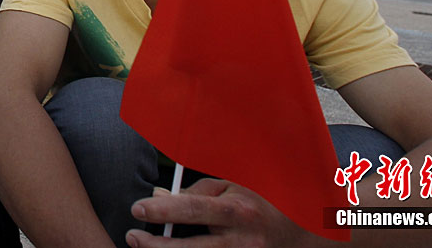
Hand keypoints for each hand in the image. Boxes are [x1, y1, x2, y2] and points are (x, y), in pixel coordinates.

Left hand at [126, 180, 318, 247]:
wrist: (300, 236)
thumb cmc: (259, 204)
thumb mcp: (233, 188)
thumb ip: (198, 192)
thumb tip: (162, 199)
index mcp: (239, 212)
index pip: (195, 209)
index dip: (164, 211)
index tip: (138, 209)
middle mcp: (242, 242)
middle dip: (155, 245)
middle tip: (132, 237)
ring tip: (143, 247)